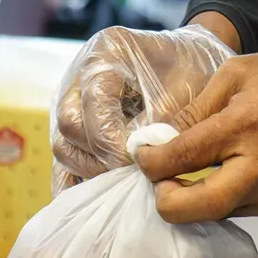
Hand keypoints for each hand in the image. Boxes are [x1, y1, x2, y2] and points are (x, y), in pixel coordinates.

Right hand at [52, 23, 234, 191]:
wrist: (192, 60)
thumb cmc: (194, 70)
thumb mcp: (187, 90)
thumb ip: (159, 124)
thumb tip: (136, 163)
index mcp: (104, 54)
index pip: (93, 106)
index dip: (114, 141)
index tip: (142, 162)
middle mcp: (78, 77)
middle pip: (69, 128)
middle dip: (101, 157)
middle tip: (136, 176)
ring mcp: (71, 104)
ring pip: (63, 148)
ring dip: (91, 170)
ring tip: (126, 183)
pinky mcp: (74, 130)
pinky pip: (63, 162)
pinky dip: (75, 184)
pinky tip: (95, 203)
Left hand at [135, 47, 257, 222]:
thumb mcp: (239, 73)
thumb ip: (195, 107)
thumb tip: (158, 135)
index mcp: (245, 126)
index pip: (180, 157)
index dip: (149, 161)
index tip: (143, 153)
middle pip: (193, 208)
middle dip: (164, 199)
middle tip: (161, 177)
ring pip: (211, 215)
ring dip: (188, 200)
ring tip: (185, 172)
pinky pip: (232, 210)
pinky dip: (212, 198)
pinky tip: (212, 175)